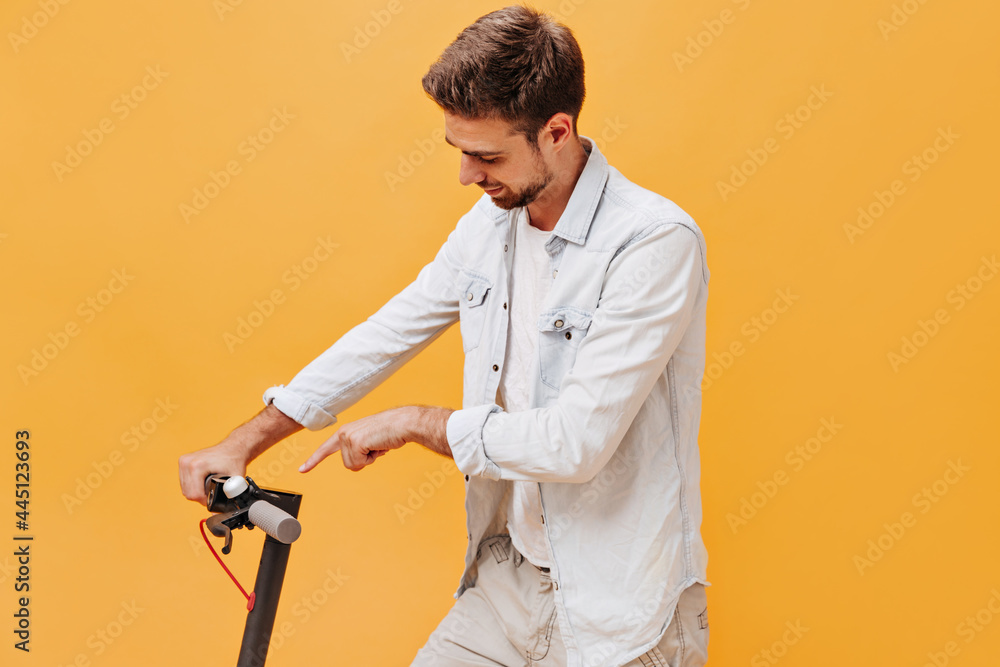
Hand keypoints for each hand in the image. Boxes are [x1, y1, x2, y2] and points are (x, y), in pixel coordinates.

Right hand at [178, 440, 248, 503]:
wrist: (233, 447)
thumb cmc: (234, 460)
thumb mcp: (235, 480)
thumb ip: (229, 497)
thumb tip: (220, 513)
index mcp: (197, 466)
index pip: (194, 494)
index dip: (205, 501)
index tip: (214, 498)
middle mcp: (187, 462)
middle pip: (188, 493)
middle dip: (200, 497)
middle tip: (213, 493)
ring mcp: (184, 460)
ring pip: (185, 489)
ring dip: (196, 492)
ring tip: (209, 487)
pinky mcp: (183, 461)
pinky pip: (184, 482)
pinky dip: (192, 486)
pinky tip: (202, 482)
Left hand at [300, 407, 415, 472]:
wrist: (402, 423)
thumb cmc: (391, 431)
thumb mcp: (370, 440)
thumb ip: (359, 448)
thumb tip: (358, 460)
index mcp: (346, 431)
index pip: (326, 448)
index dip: (314, 460)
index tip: (302, 469)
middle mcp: (343, 432)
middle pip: (348, 464)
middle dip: (364, 460)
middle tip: (376, 446)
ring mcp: (348, 437)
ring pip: (353, 465)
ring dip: (369, 459)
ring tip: (378, 444)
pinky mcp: (355, 442)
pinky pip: (360, 463)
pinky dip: (372, 458)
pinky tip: (378, 445)